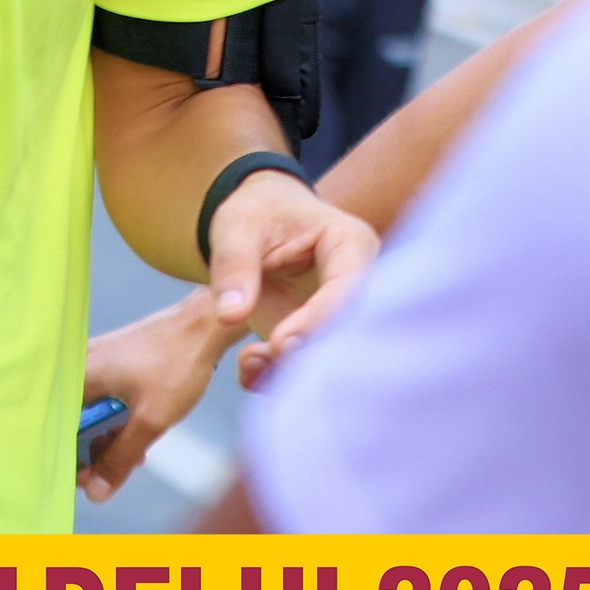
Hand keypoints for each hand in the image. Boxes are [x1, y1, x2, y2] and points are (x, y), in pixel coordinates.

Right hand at [79, 290, 240, 504]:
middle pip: (71, 421)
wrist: (204, 324)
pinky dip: (116, 417)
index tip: (90, 480)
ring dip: (108, 436)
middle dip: (93, 450)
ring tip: (136, 454)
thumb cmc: (177, 366)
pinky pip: (102, 396)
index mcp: (79, 376)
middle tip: (119, 469)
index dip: (70, 458)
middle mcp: (79, 365)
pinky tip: (138, 430)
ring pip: (89, 410)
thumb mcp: (150, 421)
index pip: (56, 428)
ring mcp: (95, 360)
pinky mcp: (111, 359)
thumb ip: (119, 459)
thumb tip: (95, 494)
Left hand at [206, 169, 378, 369]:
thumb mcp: (237, 226)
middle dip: (307, 354)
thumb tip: (230, 316)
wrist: (259, 221)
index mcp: (351, 244)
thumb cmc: (256, 212)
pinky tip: (250, 371)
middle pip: (348, 330)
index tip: (279, 342)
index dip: (318, 319)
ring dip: (291, 371)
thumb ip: (233, 266)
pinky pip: (310, 366)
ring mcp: (342, 313)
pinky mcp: (322, 336)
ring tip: (249, 364)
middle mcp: (359, 284)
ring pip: (332, 356)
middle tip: (261, 360)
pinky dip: (280, 377)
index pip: (347, 287)